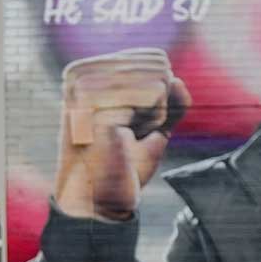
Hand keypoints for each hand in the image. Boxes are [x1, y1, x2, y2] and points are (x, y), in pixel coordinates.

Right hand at [53, 47, 189, 220]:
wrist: (99, 203)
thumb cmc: (121, 165)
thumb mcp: (151, 126)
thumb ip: (168, 100)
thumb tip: (178, 81)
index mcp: (86, 71)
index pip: (154, 58)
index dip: (156, 97)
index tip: (129, 124)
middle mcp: (82, 71)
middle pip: (159, 65)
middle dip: (158, 105)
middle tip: (129, 133)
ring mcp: (88, 85)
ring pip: (161, 78)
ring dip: (154, 115)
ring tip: (125, 137)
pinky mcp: (100, 102)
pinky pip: (157, 93)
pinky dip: (153, 121)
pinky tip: (125, 140)